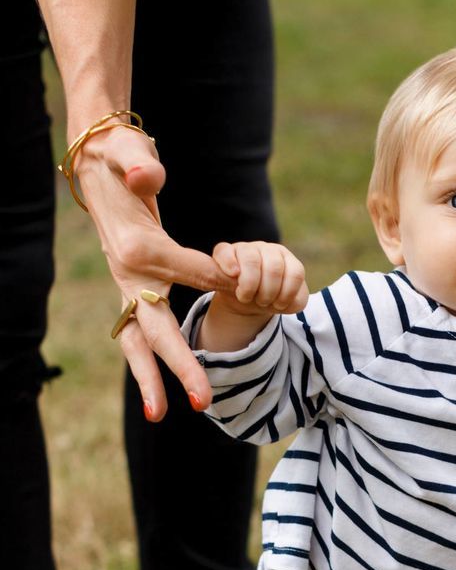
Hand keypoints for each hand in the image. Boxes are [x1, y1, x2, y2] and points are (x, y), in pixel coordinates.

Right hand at [75, 124, 238, 419]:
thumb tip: (149, 177)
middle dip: (180, 366)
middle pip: (156, 328)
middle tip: (203, 402)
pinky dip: (151, 366)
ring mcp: (127, 289)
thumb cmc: (121, 161)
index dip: (218, 281)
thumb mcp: (129, 153)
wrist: (96, 168)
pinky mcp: (132, 295)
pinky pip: (142, 337)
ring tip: (161, 415)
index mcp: (139, 249)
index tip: (245, 290)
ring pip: (139, 343)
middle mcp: (129, 276)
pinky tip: (160, 398)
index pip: (187, 272)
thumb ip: (139, 163)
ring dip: (151, 380)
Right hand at [209, 241, 308, 319]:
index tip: (279, 305)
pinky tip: (233, 275)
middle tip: (262, 302)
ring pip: (251, 260)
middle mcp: (268, 250)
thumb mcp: (290, 304)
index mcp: (287, 259)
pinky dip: (229, 263)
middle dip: (268, 293)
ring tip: (246, 297)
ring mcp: (246, 248)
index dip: (287, 294)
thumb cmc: (272, 299)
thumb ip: (297, 300)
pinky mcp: (225, 252)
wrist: (247, 301)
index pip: (295, 273)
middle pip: (274, 268)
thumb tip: (288, 295)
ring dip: (250, 286)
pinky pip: (225, 251)